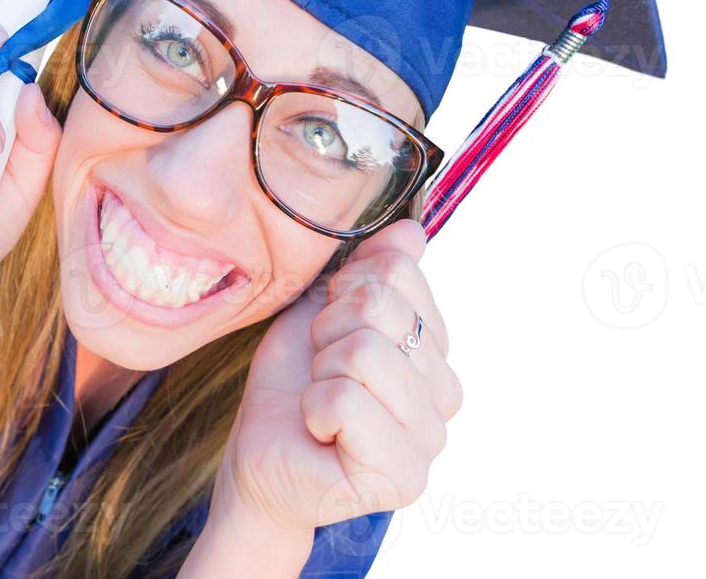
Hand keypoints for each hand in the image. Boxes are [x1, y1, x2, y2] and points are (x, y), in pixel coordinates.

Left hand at [212, 220, 461, 539]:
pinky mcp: (402, 476)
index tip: (327, 327)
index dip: (343, 290)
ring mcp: (430, 440)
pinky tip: (318, 430)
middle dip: (326, 330)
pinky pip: (345, 402)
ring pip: (364, 352)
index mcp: (435, 350)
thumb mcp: (324, 311)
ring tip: (318, 398)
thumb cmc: (292, 386)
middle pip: (380, 308)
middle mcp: (446, 395)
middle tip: (319, 368)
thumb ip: (372, 270)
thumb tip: (411, 230)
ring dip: (320, 370)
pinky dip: (313, 407)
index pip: (399, 272)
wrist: (259, 455)